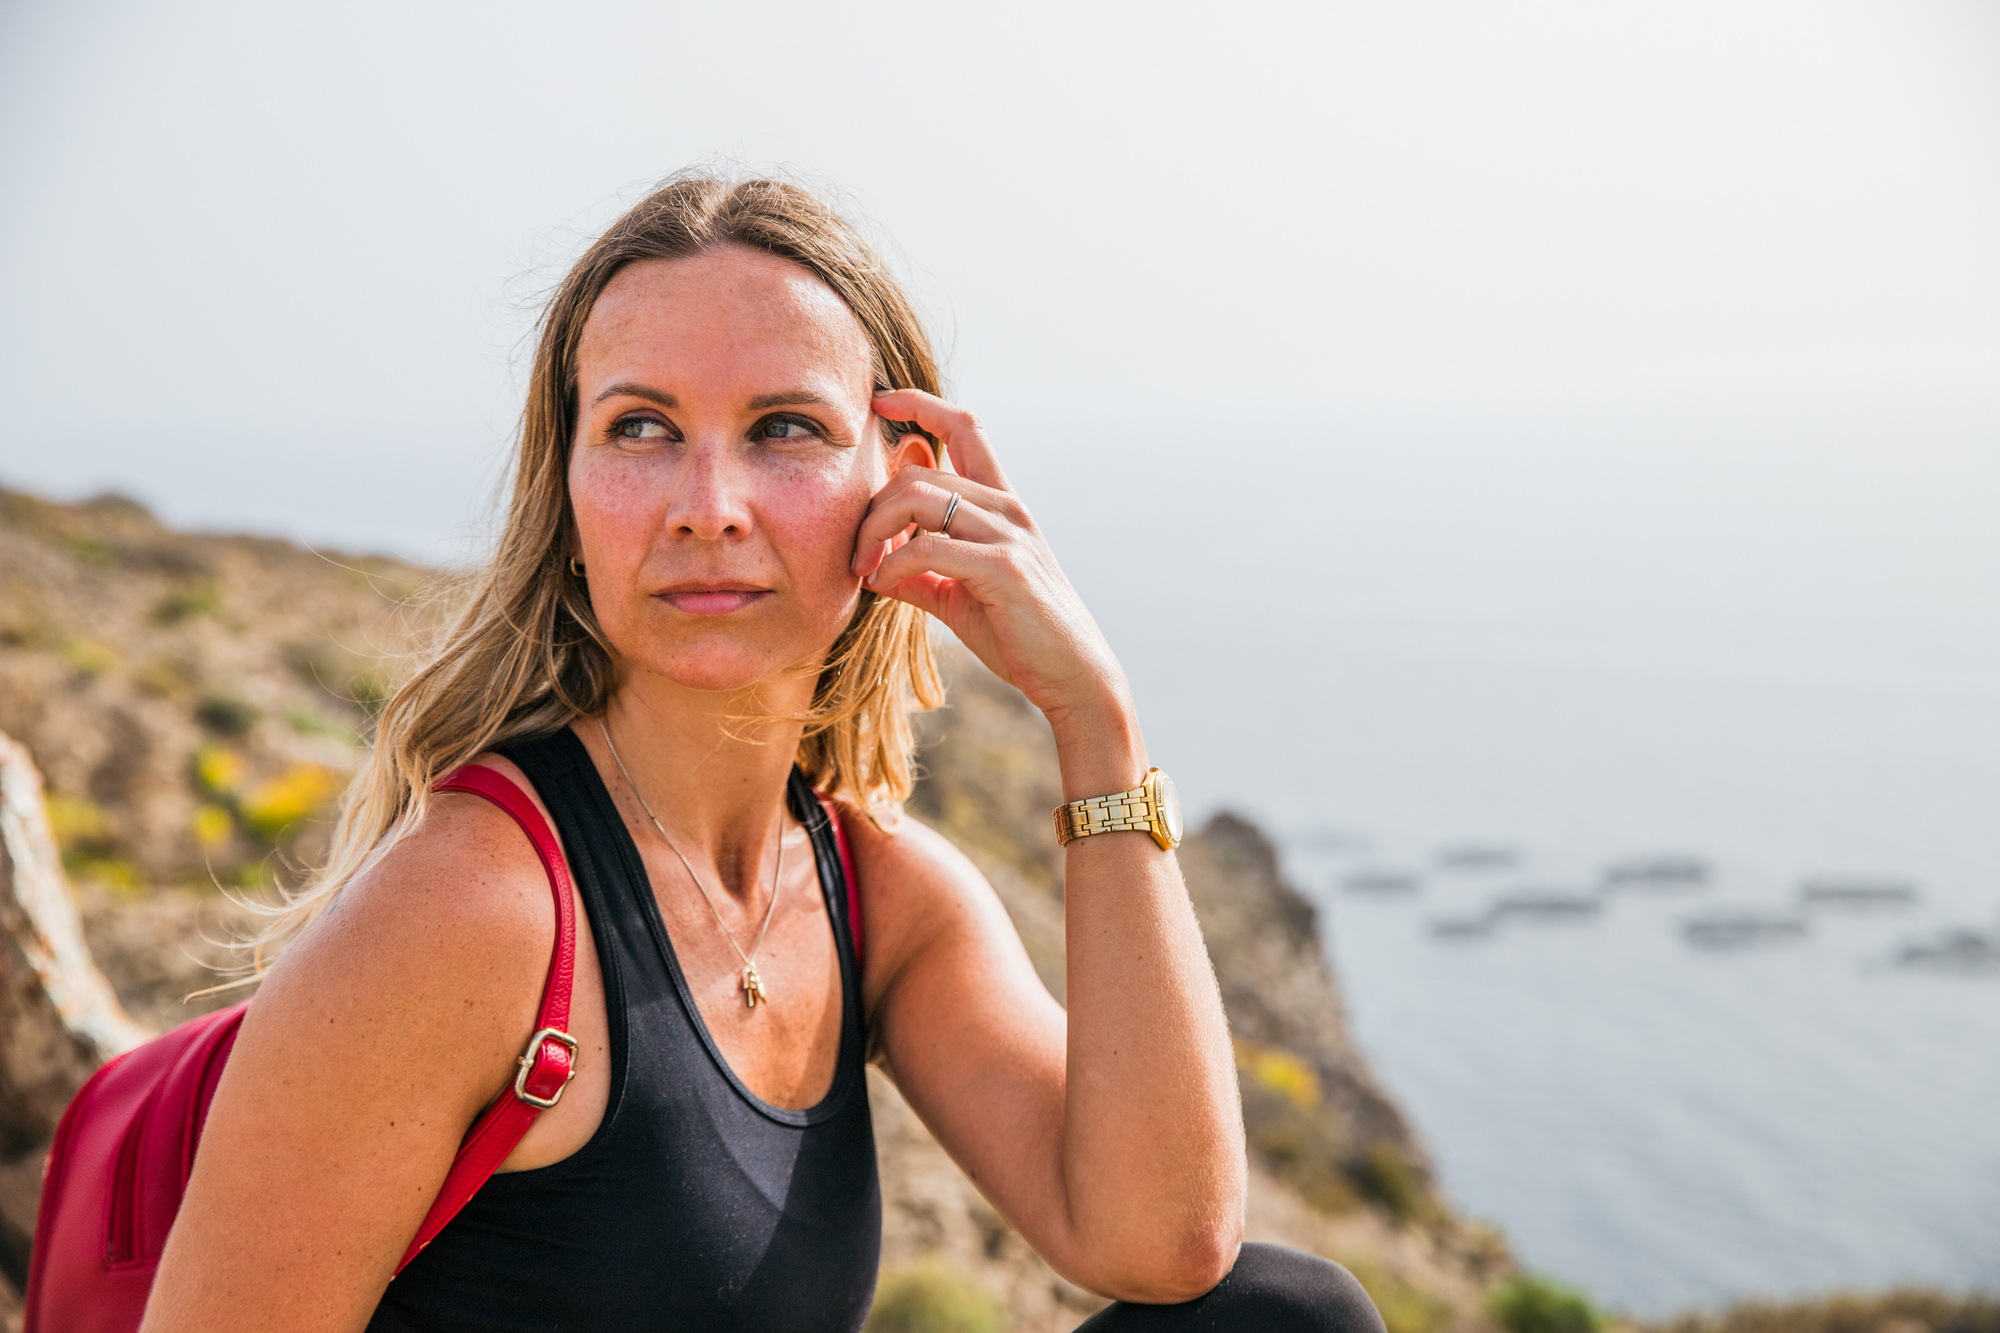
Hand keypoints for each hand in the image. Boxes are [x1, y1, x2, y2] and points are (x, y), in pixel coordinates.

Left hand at [854, 390, 1128, 731]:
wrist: (1072, 675)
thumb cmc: (1018, 635)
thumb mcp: (960, 596)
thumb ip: (922, 571)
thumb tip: (876, 564)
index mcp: (1001, 504)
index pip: (964, 426)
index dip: (921, 403)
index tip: (881, 401)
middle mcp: (1007, 508)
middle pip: (919, 472)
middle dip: (872, 507)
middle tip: (854, 551)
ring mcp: (1008, 535)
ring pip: (918, 499)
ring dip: (874, 531)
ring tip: (864, 567)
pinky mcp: (1004, 568)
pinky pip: (928, 547)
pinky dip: (893, 564)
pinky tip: (881, 585)